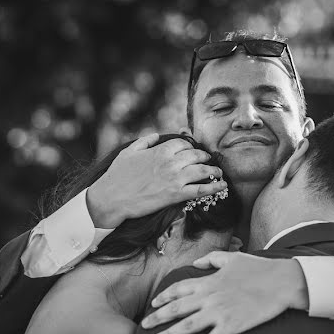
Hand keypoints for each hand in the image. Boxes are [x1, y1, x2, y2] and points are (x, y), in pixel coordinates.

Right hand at [86, 134, 226, 228]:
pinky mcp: (176, 194)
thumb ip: (144, 141)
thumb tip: (155, 135)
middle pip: (196, 155)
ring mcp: (175, 178)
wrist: (112, 198)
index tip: (194, 151)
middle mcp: (171, 162)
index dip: (191, 147)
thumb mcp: (129, 152)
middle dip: (205, 157)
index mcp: (160, 150)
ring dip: (213, 171)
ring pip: (202, 171)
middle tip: (209, 161)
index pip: (184, 144)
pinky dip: (213, 187)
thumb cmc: (117, 175)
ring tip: (219, 173)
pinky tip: (221, 186)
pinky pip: (200, 190)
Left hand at [143, 252, 308, 333]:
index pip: (179, 289)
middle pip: (177, 308)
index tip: (154, 304)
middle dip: (158, 318)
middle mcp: (210, 297)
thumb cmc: (258, 269)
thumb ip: (211, 259)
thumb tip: (195, 264)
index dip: (164, 297)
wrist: (281, 282)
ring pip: (188, 326)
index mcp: (209, 281)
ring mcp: (220, 312)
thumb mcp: (232, 257)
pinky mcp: (232, 325)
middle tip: (144, 327)